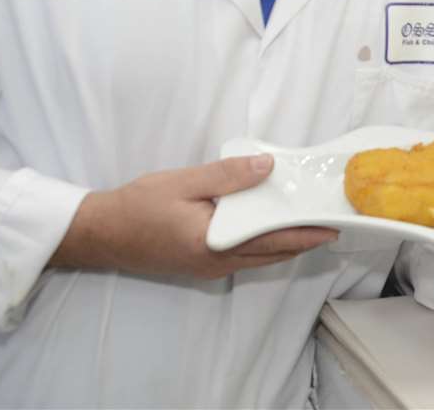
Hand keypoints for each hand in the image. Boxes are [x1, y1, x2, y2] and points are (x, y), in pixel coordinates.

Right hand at [50, 154, 337, 278]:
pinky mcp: (203, 263)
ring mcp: (210, 267)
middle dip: (305, 238)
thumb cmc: (138, 206)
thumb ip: (226, 176)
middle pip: (273, 253)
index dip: (306, 232)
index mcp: (215, 245)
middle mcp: (218, 263)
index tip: (334, 224)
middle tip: (332, 221)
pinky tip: (273, 224)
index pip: (273, 240)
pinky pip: (246, 255)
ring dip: (287, 241)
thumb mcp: (183, 183)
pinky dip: (266, 242)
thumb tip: (267, 166)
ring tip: (311, 221)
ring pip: (261, 257)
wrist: (100, 234)